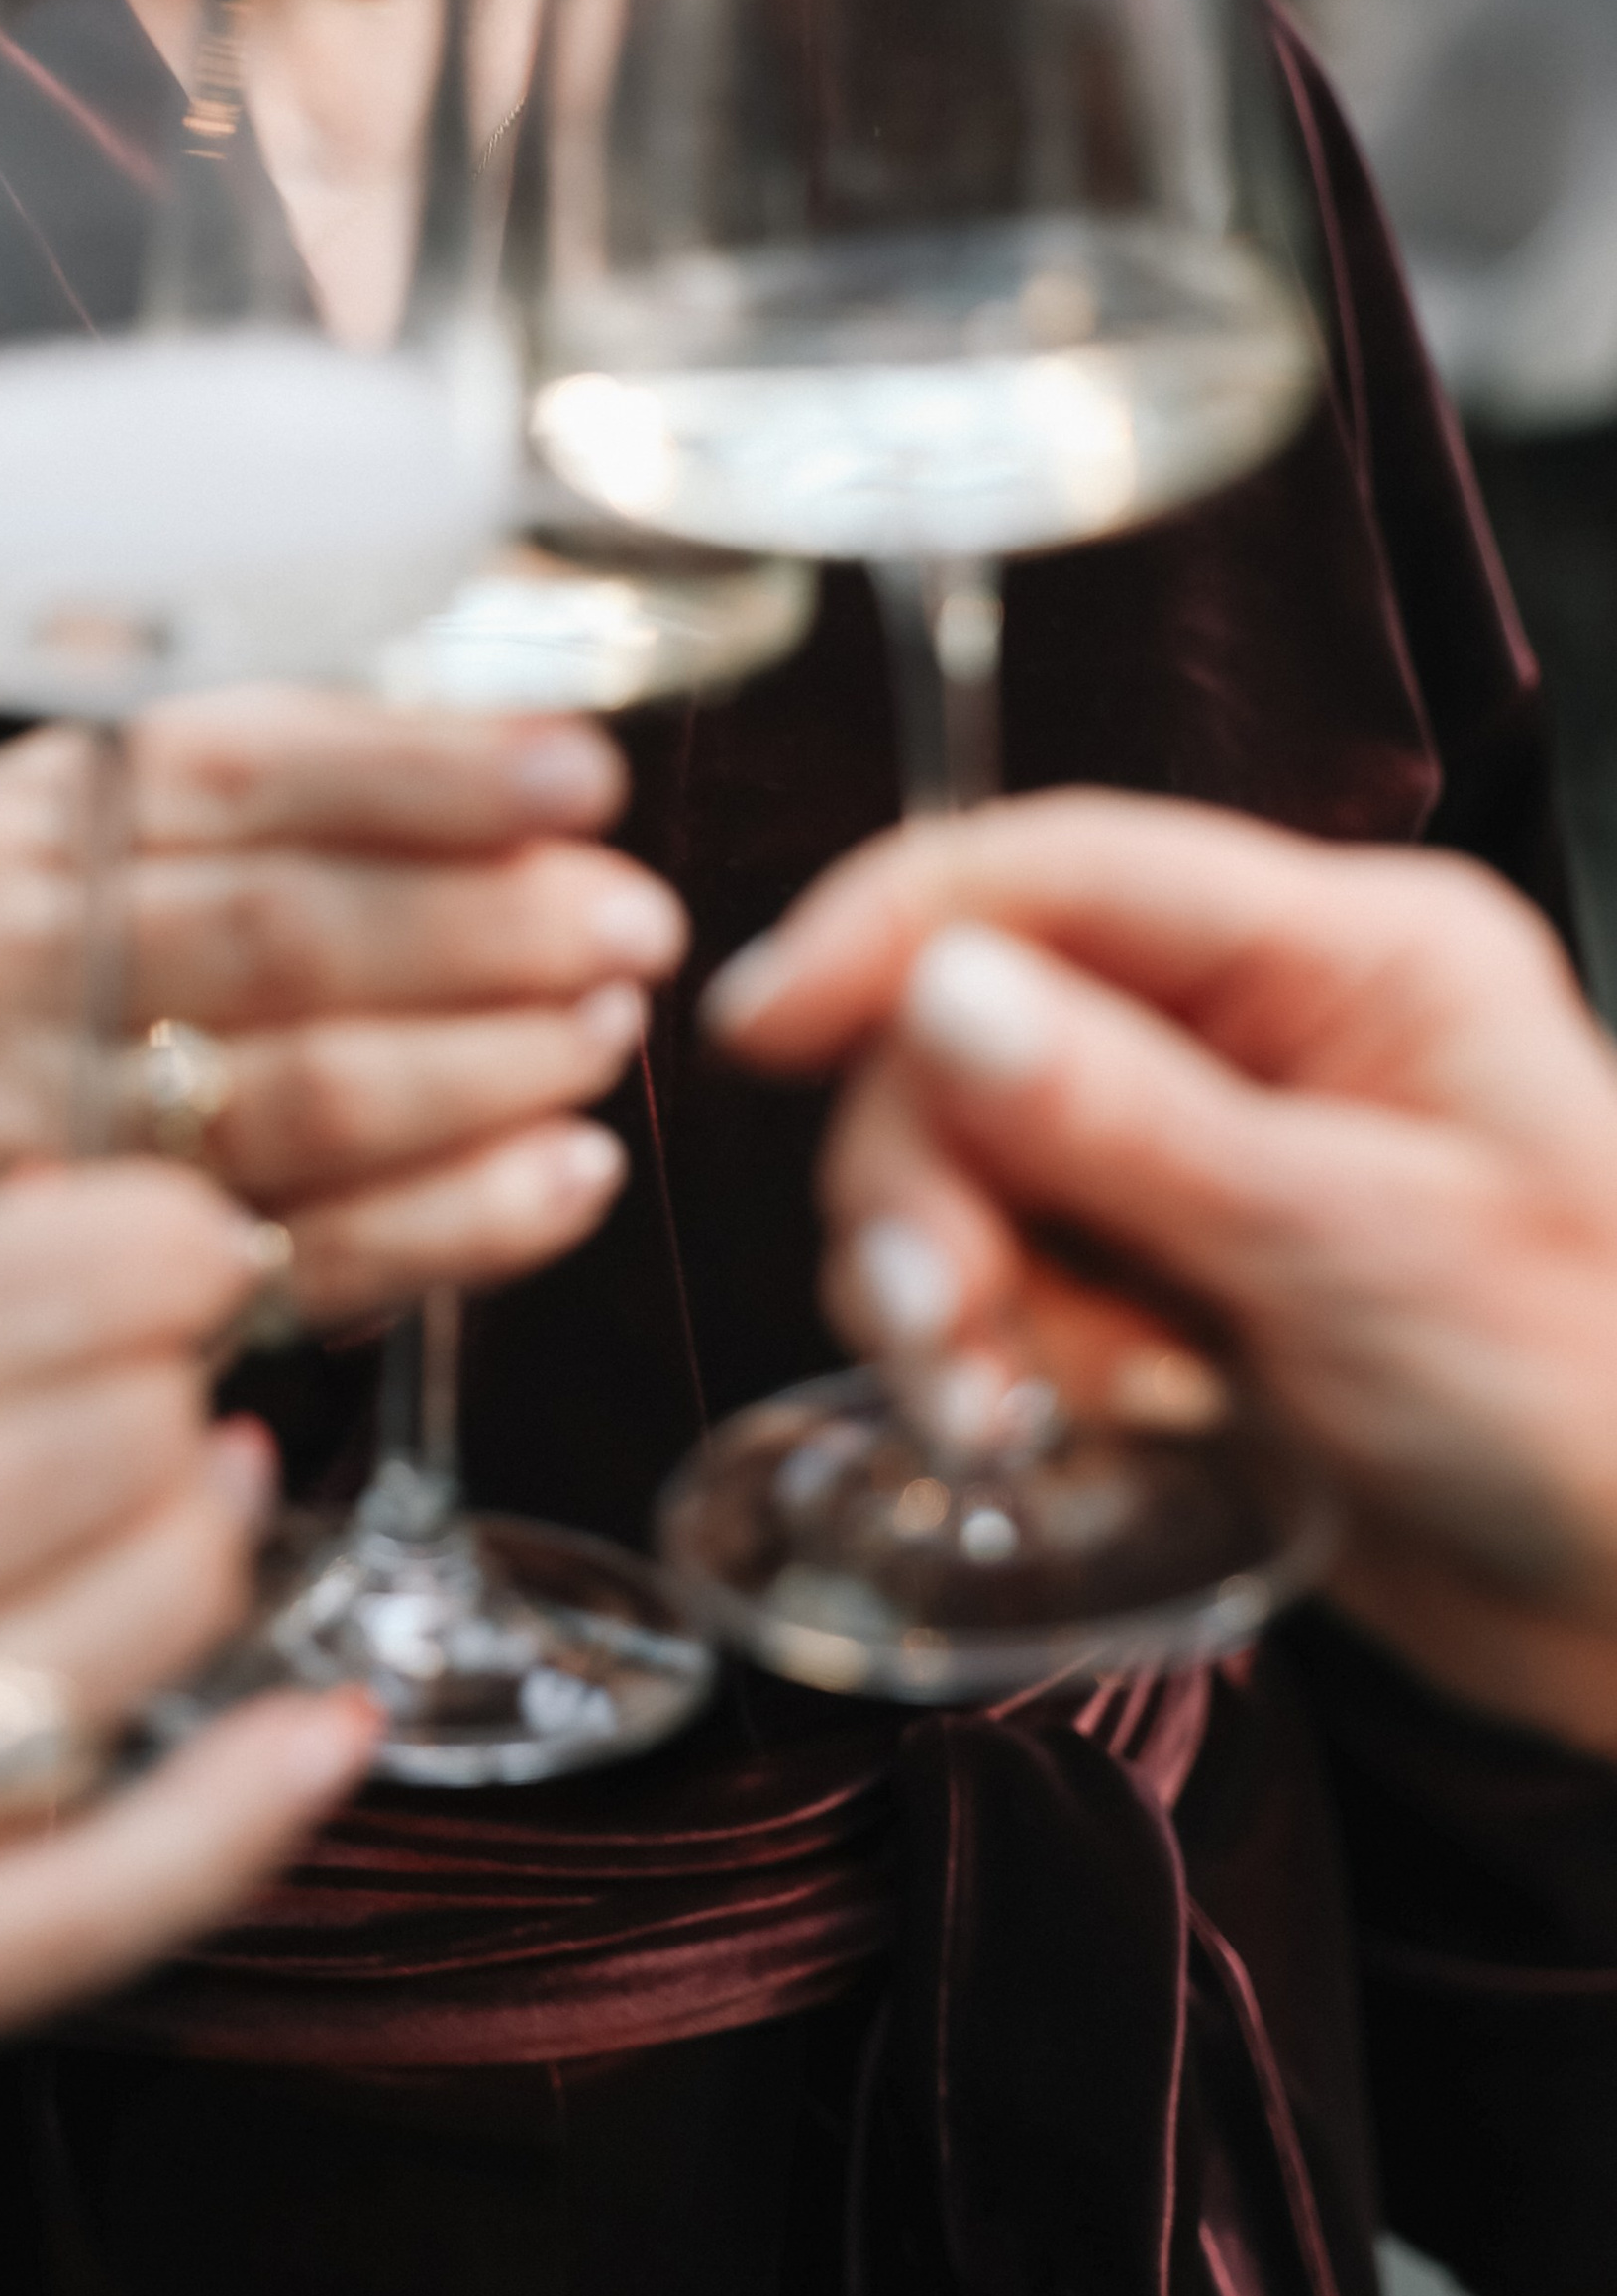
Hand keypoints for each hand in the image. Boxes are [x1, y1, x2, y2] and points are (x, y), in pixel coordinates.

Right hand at [0, 688, 685, 1319]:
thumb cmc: (123, 966)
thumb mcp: (183, 836)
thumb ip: (343, 786)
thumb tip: (554, 764)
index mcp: (28, 816)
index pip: (249, 769)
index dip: (433, 774)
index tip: (589, 780)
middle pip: (286, 932)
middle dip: (495, 925)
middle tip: (638, 929)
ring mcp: (36, 1127)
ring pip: (313, 1095)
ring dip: (499, 1064)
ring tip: (608, 1031)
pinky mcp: (110, 1277)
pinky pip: (321, 1251)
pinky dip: (471, 1215)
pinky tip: (572, 1171)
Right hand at [0, 1168, 376, 2295]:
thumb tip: (59, 1260)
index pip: (15, 1285)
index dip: (159, 1237)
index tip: (202, 1226)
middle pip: (95, 1447)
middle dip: (174, 1375)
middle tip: (177, 1353)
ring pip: (121, 1642)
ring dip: (202, 1538)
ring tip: (195, 1487)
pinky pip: (87, 1905)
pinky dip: (244, 1812)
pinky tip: (329, 1726)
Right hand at [702, 792, 1616, 1751]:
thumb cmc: (1586, 1404)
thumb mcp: (1355, 1249)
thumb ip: (1126, 1120)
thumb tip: (931, 989)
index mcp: (1346, 954)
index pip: (1065, 868)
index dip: (891, 926)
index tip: (761, 1023)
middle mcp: (1258, 1028)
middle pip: (977, 1028)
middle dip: (929, 1181)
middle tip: (943, 1325)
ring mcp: (1203, 1155)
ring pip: (965, 1162)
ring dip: (949, 1287)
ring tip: (1008, 1412)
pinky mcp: (1167, 1277)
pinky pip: (1003, 1274)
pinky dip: (992, 1354)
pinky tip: (1055, 1427)